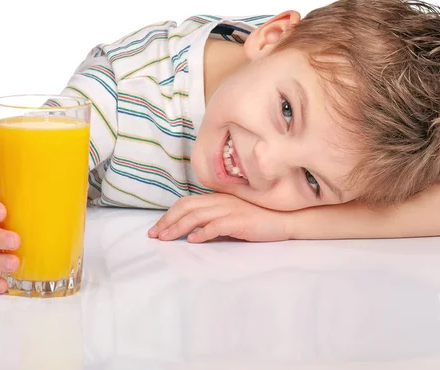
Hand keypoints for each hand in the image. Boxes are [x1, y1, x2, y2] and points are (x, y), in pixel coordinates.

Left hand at [148, 193, 290, 242]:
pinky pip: (217, 226)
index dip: (169, 214)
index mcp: (218, 198)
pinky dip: (203, 233)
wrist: (285, 219)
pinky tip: (193, 241)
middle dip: (167, 221)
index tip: (156, 228)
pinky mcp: (240, 221)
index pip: (186, 202)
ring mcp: (230, 209)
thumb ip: (214, 219)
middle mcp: (221, 201)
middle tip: (154, 235)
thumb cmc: (258, 220)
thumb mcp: (232, 216)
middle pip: (186, 207)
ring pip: (197, 216)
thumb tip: (192, 232)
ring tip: (166, 238)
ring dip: (178, 227)